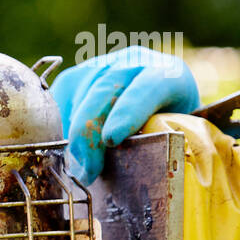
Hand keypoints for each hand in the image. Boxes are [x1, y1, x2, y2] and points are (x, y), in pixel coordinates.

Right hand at [51, 45, 199, 183]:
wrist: (161, 102)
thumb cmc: (174, 126)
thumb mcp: (179, 133)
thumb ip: (166, 145)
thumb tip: (149, 176)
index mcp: (169, 74)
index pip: (147, 87)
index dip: (128, 112)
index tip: (112, 140)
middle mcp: (133, 63)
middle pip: (105, 90)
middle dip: (91, 131)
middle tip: (88, 168)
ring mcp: (103, 65)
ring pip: (80, 96)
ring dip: (74, 135)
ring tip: (82, 166)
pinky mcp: (78, 76)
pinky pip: (61, 99)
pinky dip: (61, 126)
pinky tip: (70, 149)